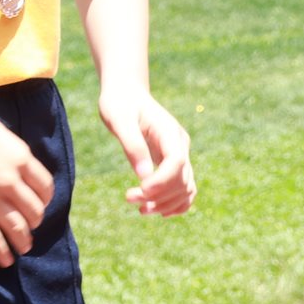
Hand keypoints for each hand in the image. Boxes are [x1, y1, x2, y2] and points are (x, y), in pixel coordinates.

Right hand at [0, 95, 54, 268]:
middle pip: (34, 210)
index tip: (39, 204)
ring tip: (24, 246)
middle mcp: (9, 179)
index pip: (45, 187)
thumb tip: (21, 169)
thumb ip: (13, 153)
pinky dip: (2, 252)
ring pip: (17, 227)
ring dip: (23, 241)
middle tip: (30, 226)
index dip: (44, 199)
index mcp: (19, 157)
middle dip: (34, 221)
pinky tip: (6, 260)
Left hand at [98, 87, 194, 216]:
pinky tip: (155, 210)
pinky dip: (174, 203)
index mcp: (169, 131)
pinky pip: (183, 188)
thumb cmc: (119, 103)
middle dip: (159, 196)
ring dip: (166, 203)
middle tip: (130, 198)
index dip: (161, 181)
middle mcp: (179, 144)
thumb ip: (132, 145)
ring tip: (140, 209)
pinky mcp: (172, 162)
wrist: (126, 93)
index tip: (140, 189)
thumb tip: (144, 175)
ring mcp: (179, 154)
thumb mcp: (118, 119)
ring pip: (186, 188)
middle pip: (182, 179)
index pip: (176, 162)